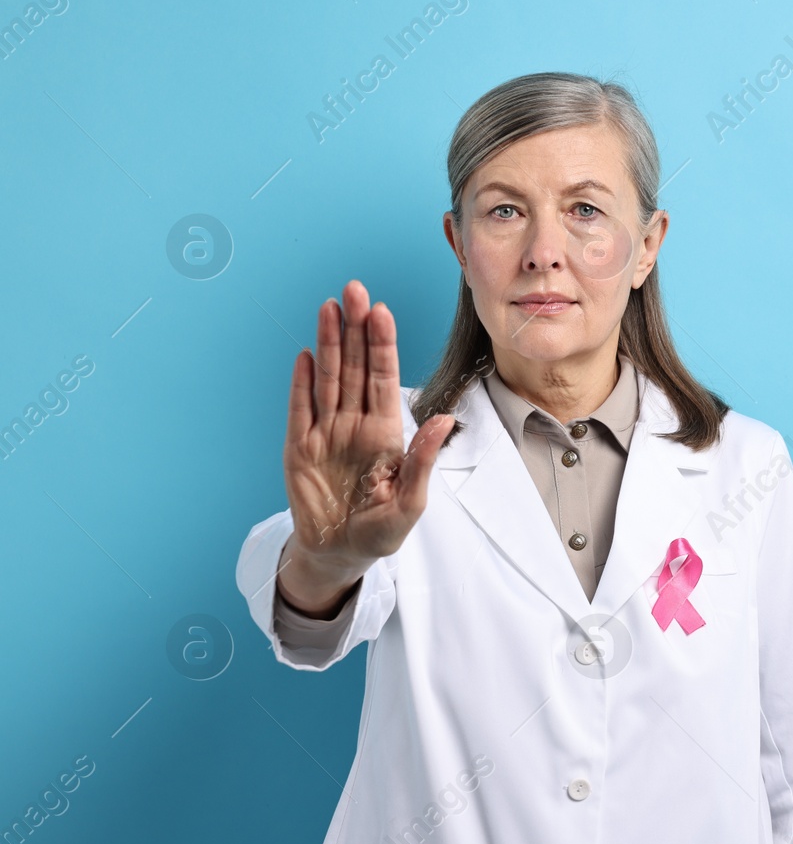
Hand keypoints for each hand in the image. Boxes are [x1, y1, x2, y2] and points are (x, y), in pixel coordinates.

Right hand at [277, 280, 454, 613]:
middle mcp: (356, 423)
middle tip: (354, 290)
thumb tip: (444, 420)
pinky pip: (300, 408)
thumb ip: (423, 459)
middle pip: (356, 367)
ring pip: (329, 378)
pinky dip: (302, 382)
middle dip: (355, 329)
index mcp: (386, 431)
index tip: (381, 312)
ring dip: (329, 343)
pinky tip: (307, 354)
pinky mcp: (299, 447)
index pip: (385, 378)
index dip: (383, 345)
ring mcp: (326, 432)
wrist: (341, 553)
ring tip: (329, 308)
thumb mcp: (410, 501)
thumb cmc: (381, 530)